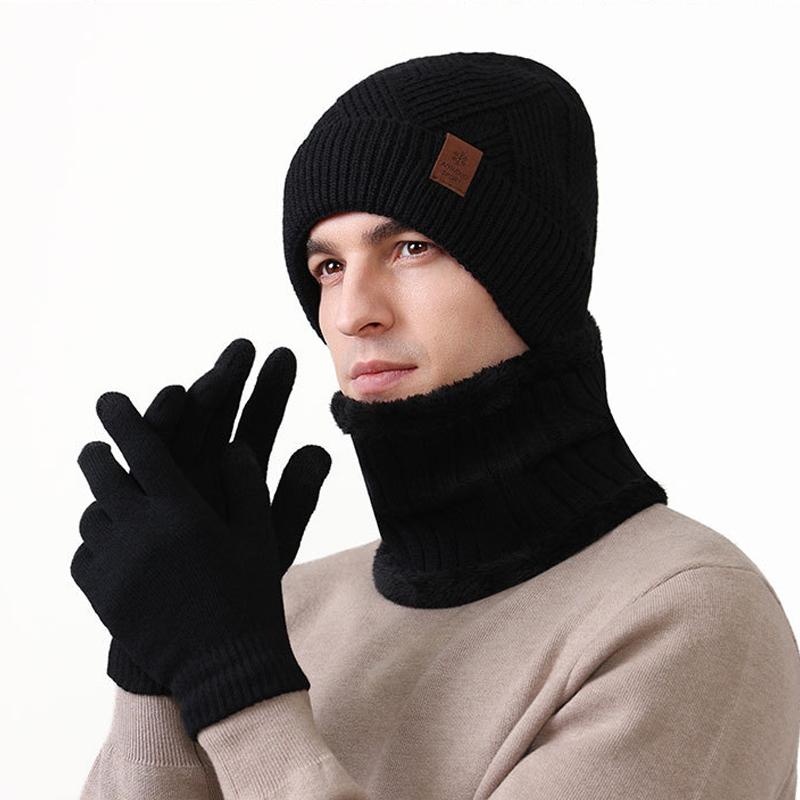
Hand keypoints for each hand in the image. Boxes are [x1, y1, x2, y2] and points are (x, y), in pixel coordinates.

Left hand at [71, 344, 330, 738]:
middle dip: (99, 455)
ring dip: (101, 504)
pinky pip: (85, 555)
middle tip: (100, 451)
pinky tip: (114, 550)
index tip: (109, 400)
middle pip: (103, 475)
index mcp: (181, 510)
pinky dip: (95, 544)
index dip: (123, 418)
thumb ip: (247, 485)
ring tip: (114, 506)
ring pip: (91, 515)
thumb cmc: (250, 597)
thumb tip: (236, 446)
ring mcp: (115, 564)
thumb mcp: (260, 536)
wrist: (223, 667)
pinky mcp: (100, 595)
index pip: (144, 447)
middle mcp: (140, 530)